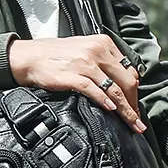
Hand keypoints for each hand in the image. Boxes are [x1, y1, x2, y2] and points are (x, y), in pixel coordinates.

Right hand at [8, 35, 144, 132]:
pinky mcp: (73, 76)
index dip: (134, 90)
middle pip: (126, 81)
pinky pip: (95, 91)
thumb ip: (102, 61)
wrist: (29, 57)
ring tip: (132, 123)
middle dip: (134, 104)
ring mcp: (85, 64)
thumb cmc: (55, 55)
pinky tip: (111, 110)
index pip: (129, 69)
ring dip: (126, 110)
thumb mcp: (84, 49)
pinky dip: (105, 102)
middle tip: (138, 120)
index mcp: (103, 43)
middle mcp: (97, 51)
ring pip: (115, 90)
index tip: (135, 104)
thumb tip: (119, 81)